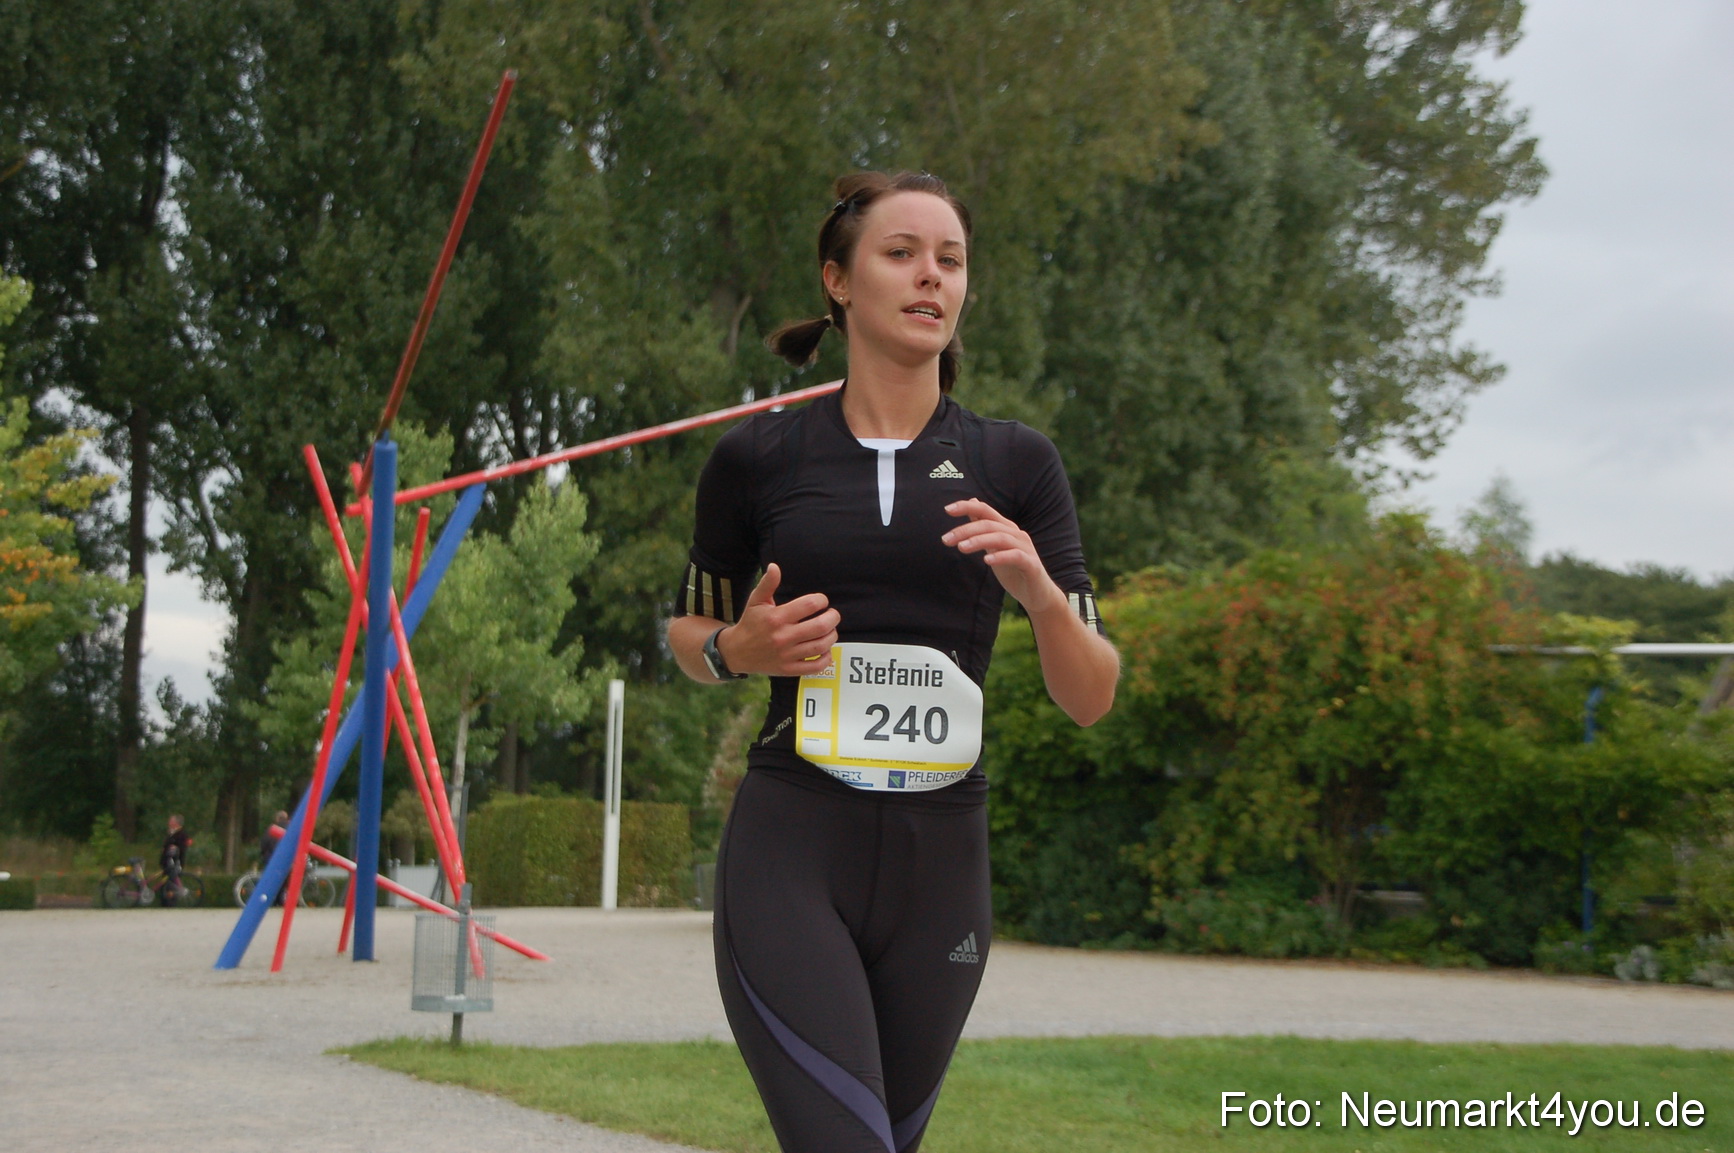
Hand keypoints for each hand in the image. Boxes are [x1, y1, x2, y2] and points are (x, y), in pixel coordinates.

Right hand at [716, 564, 840, 676]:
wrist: (737, 652)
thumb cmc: (750, 623)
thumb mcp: (756, 601)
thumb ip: (767, 583)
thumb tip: (774, 566)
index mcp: (777, 617)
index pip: (810, 605)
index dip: (821, 600)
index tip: (821, 601)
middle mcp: (783, 637)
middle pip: (820, 626)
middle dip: (833, 617)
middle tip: (833, 614)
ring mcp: (787, 655)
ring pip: (821, 646)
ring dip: (832, 636)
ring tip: (830, 630)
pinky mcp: (789, 669)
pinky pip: (815, 667)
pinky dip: (826, 658)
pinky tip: (825, 650)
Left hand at [942, 499, 1064, 612]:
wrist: (1037, 594)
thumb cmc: (1014, 570)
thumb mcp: (994, 546)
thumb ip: (984, 527)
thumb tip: (972, 503)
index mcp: (1006, 528)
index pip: (985, 510)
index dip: (966, 507)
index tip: (947, 509)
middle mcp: (1017, 534)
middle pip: (989, 524)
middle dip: (965, 530)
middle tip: (946, 539)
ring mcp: (1026, 548)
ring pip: (1000, 538)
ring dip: (979, 540)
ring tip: (961, 548)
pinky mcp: (1031, 565)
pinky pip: (1016, 556)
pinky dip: (1001, 556)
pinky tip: (986, 560)